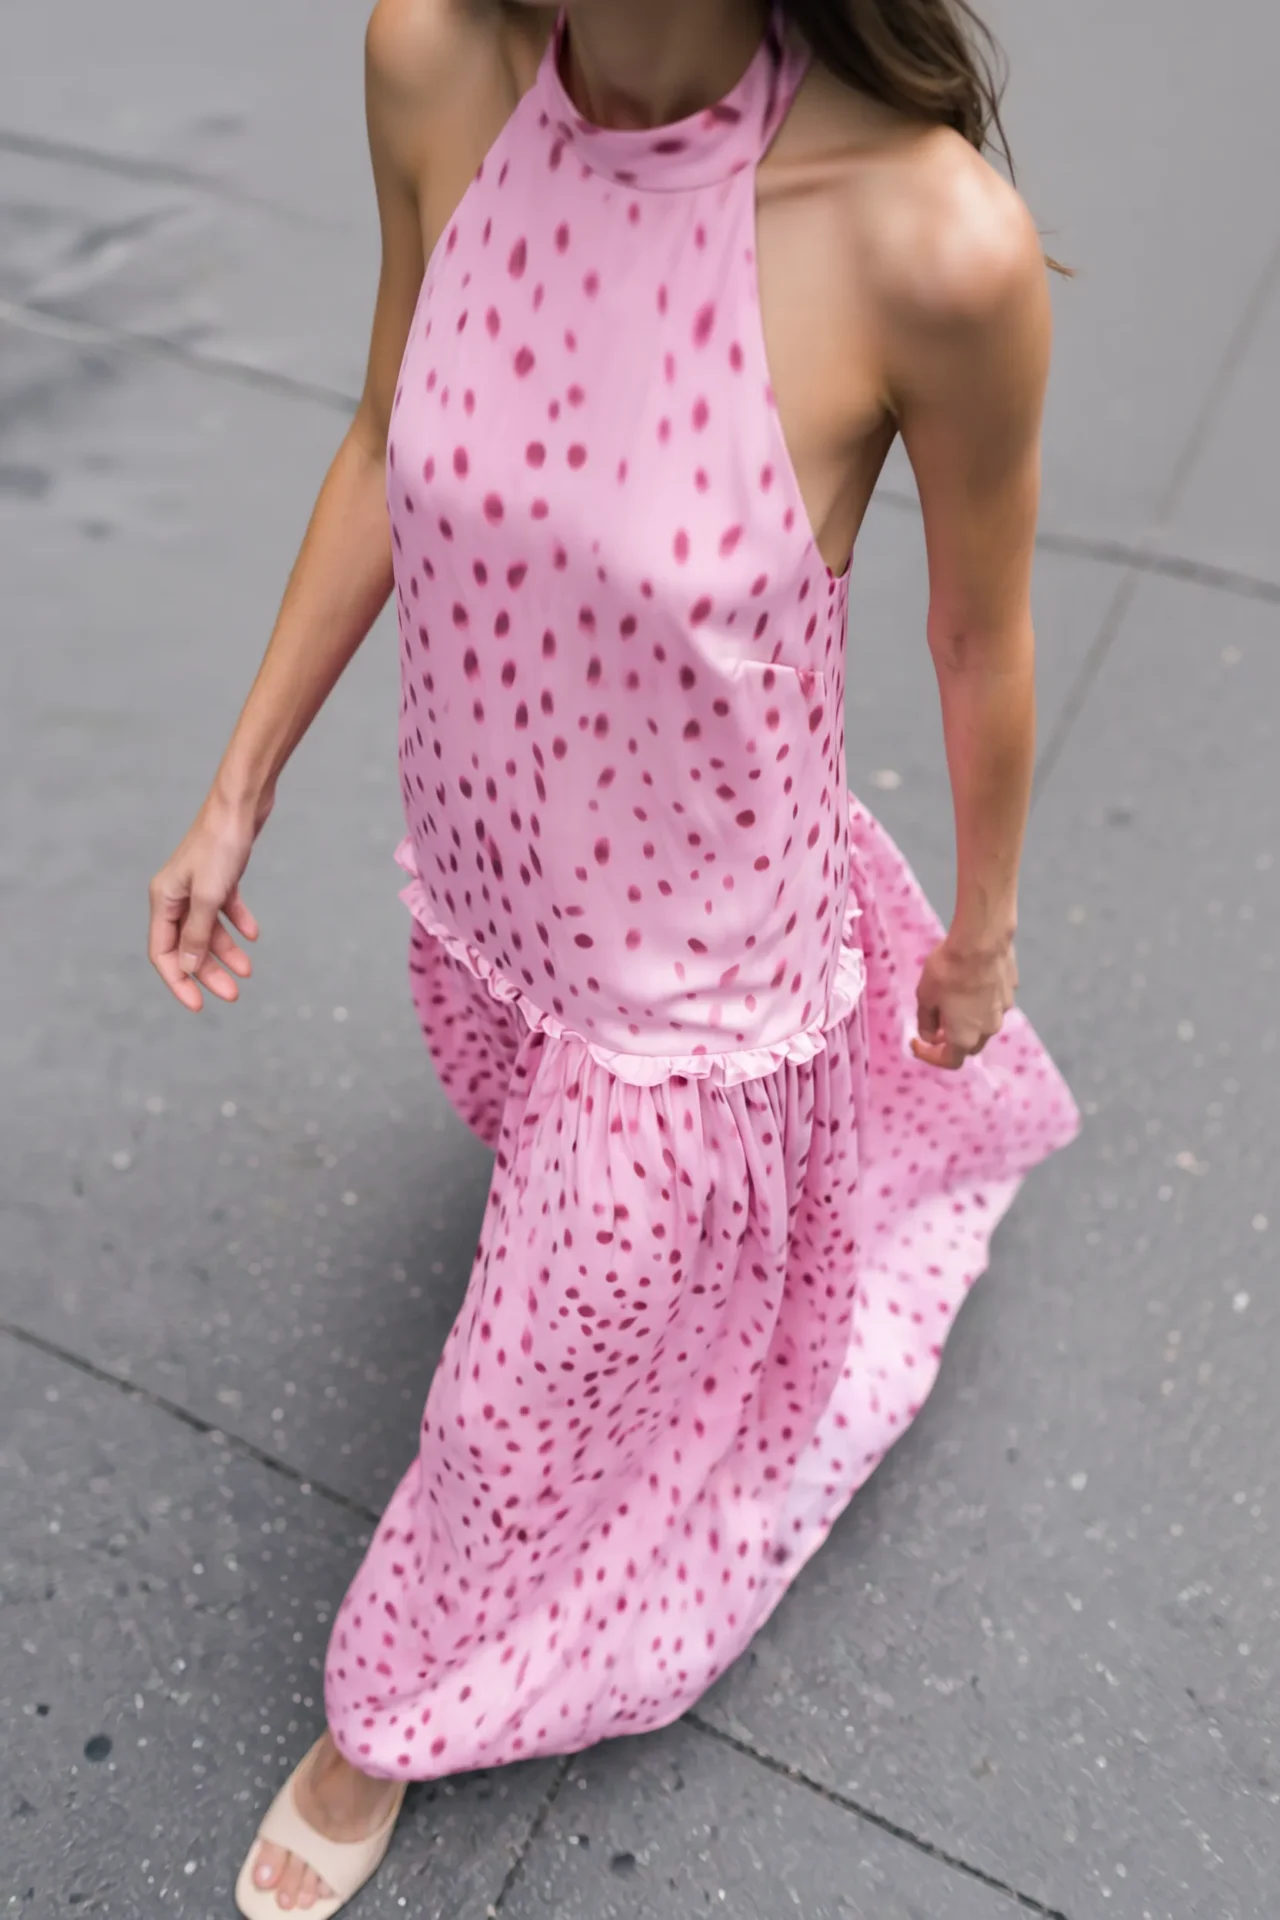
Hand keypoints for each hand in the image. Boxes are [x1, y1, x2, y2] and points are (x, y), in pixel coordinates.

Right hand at [148, 795, 263, 1011]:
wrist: (242, 804)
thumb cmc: (221, 845)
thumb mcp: (209, 896)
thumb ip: (199, 934)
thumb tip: (188, 968)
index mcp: (163, 899)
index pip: (163, 952)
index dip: (178, 981)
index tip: (198, 1006)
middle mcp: (176, 894)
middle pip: (189, 945)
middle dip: (208, 972)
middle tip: (233, 995)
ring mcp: (198, 885)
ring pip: (208, 929)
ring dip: (227, 952)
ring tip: (248, 971)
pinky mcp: (220, 876)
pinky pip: (225, 909)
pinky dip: (238, 923)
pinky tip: (254, 936)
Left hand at [909, 932, 1017, 1071]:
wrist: (981, 941)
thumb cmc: (947, 972)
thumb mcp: (925, 997)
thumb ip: (926, 1022)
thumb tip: (930, 1036)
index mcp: (965, 1038)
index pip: (949, 1061)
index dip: (930, 1056)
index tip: (916, 1042)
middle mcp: (988, 1030)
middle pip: (969, 1046)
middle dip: (951, 1040)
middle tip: (936, 1024)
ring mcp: (1004, 1010)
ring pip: (984, 1025)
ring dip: (968, 1021)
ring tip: (953, 1001)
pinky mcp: (1011, 991)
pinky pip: (993, 1003)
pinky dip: (980, 1002)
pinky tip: (970, 981)